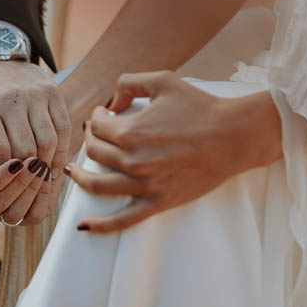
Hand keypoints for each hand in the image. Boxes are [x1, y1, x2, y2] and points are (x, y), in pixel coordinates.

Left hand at [0, 57, 71, 226]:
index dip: (1, 176)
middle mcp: (10, 98)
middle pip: (25, 150)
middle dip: (23, 178)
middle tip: (21, 195)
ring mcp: (34, 94)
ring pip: (47, 142)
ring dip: (43, 169)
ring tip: (35, 184)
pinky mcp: (52, 91)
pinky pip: (62, 129)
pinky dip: (60, 153)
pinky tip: (52, 169)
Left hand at [66, 72, 281, 234]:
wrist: (233, 136)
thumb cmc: (200, 106)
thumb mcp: (163, 80)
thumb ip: (129, 83)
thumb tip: (111, 102)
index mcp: (131, 131)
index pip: (97, 126)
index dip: (97, 117)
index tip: (104, 113)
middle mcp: (133, 160)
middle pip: (95, 153)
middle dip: (91, 140)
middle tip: (96, 134)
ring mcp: (144, 185)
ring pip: (98, 185)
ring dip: (80, 177)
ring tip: (73, 171)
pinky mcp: (158, 202)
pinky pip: (122, 220)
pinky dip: (100, 225)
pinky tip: (84, 225)